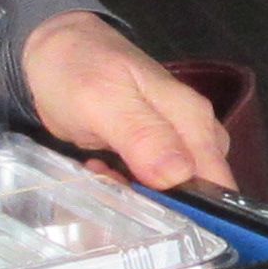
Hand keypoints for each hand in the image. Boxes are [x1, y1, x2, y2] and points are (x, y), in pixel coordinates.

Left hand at [23, 13, 236, 196]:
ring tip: (102, 178)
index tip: (155, 220)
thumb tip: (180, 175)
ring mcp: (172, 142)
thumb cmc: (78, 68)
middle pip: (198, 193)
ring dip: (139, 198)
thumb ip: (144, 136)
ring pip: (172, 192)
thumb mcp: (104, 100)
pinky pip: (150, 184)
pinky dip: (125, 186)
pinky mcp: (150, 151)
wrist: (49, 47)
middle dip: (162, 208)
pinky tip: (101, 173)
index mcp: (192, 119)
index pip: (218, 183)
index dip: (195, 212)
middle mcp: (192, 133)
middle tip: (120, 198)